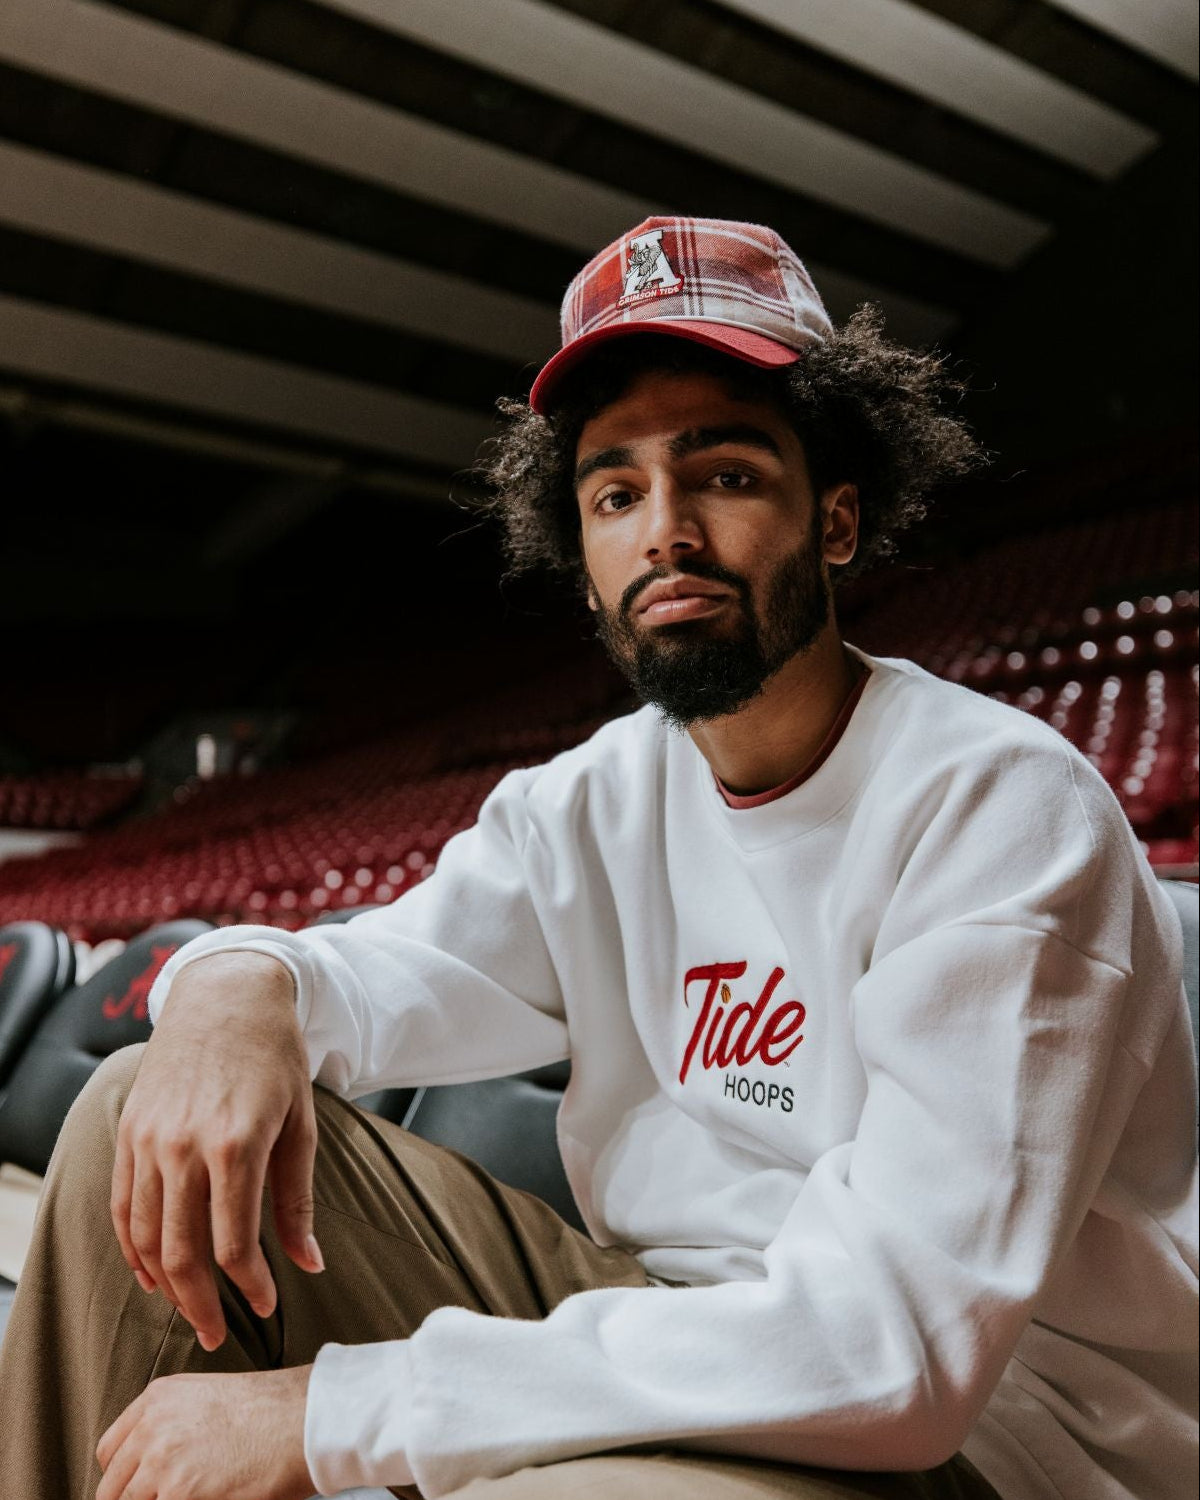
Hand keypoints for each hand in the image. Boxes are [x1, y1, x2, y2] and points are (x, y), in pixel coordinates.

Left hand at [95, 1365, 314, 1499]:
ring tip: (194, 1494)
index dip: (124, 1478)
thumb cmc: (273, 1409)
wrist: (305, 1417)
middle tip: (171, 1495)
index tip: (140, 1489)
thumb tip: (155, 1469)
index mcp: (157, 1398)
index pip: (109, 1453)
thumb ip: (172, 1426)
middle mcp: (151, 1427)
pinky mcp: (179, 1493)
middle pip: (111, 1489)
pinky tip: (211, 1498)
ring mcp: (161, 1462)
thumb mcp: (209, 1399)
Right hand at [111, 952, 323, 1350]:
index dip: (250, 1287)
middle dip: (200, 1305)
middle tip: (218, 1335)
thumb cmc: (274, 1057)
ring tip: (188, 1309)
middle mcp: (184, 1147)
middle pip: (182, 1252)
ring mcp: (149, 1140)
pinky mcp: (129, 1132)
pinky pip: (120, 1206)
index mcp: (236, 1145)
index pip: (233, 1245)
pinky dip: (131, 1247)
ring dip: (163, 1284)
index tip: (266, 1307)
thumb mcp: (302, 1122)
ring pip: (144, 1236)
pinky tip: (150, 1272)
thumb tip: (310, 1263)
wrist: (226, 996)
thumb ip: (298, 1198)